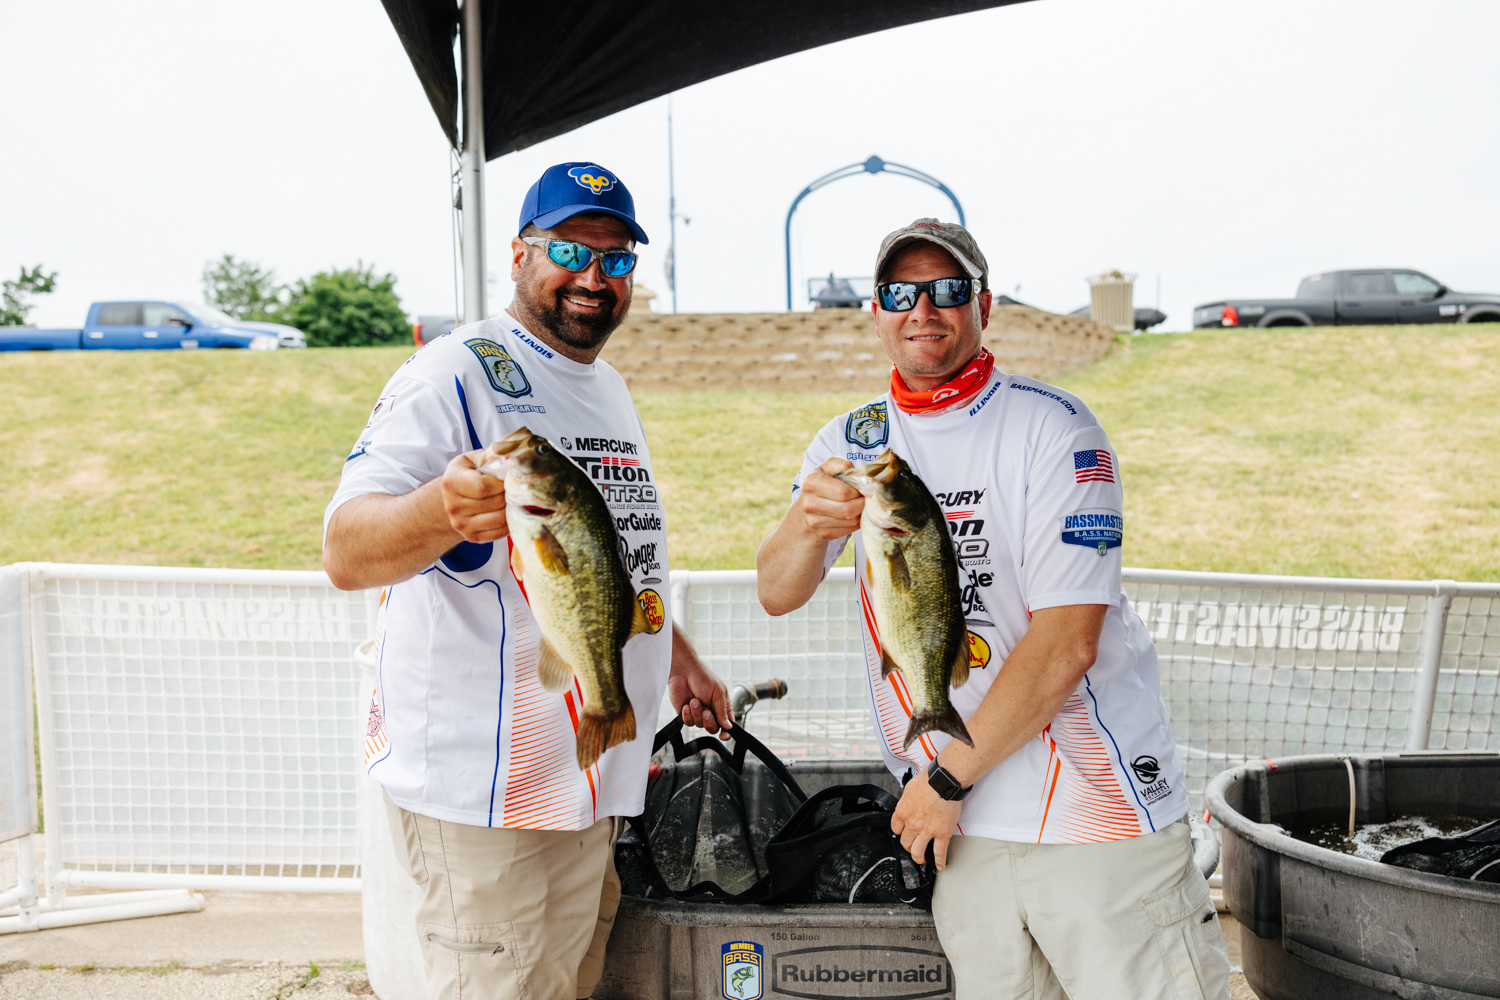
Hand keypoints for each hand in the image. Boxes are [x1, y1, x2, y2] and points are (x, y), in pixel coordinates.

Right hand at [441, 449, 508, 541]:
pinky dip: (509, 523)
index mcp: (451, 482)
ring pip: (498, 519)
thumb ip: (491, 455)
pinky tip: (509, 512)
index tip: (508, 478)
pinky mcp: (471, 537)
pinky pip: (498, 533)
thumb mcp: (473, 460)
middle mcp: (453, 505)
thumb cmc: (467, 475)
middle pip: (493, 503)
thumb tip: (512, 452)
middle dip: (509, 495)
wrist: (452, 499)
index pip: (483, 486)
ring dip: (511, 509)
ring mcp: (461, 524)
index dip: (501, 483)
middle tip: (515, 489)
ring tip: (514, 500)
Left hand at [668, 625, 733, 739]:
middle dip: (709, 722)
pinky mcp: (685, 713)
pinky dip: (687, 715)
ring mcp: (697, 713)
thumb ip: (722, 711)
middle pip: (713, 728)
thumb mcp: (718, 693)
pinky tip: (686, 704)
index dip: (726, 732)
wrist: (683, 671)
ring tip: (694, 700)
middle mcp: (710, 711)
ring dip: (697, 713)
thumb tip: (728, 727)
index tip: (724, 735)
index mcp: (722, 705)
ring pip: (699, 725)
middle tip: (706, 712)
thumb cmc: (703, 677)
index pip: (727, 723)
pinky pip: (688, 722)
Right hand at [798, 457, 862, 539]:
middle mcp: (809, 503)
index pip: (844, 492)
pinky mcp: (823, 533)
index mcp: (811, 483)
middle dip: (862, 503)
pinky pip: (849, 530)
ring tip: (860, 505)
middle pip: (848, 509)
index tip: (860, 487)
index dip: (858, 490)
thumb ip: (840, 464)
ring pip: (851, 520)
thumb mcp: (827, 468)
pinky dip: (856, 522)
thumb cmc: (823, 483)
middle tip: (865, 497)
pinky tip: (854, 514)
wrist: (807, 507)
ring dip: (861, 513)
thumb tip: (855, 472)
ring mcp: (815, 521)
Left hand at [891, 768, 962, 870]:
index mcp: (903, 812)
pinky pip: (939, 852)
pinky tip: (940, 865)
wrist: (944, 781)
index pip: (896, 829)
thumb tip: (908, 803)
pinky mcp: (942, 834)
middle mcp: (912, 824)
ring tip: (921, 859)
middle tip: (912, 848)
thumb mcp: (909, 788)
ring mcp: (927, 831)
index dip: (900, 833)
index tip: (903, 834)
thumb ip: (907, 800)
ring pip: (918, 852)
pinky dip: (939, 861)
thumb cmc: (930, 780)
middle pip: (905, 843)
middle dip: (908, 846)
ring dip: (919, 857)